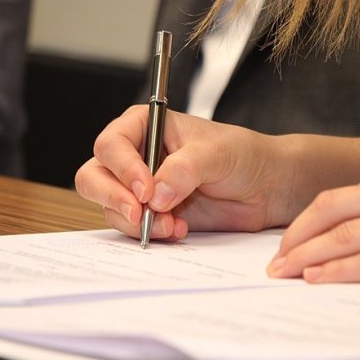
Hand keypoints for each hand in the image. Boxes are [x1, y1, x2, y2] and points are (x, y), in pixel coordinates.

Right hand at [75, 106, 295, 240]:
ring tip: (173, 225)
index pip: (112, 144)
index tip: (146, 189)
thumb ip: (185, 170)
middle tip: (140, 215)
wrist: (265, 187)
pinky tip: (179, 229)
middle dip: (113, 198)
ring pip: (110, 207)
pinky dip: (150, 233)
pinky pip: (132, 228)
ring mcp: (140, 188)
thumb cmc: (243, 155)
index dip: (123, 168)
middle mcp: (135, 156)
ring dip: (137, 221)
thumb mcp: (217, 153)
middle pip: (95, 176)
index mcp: (144, 126)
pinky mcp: (152, 214)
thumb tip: (155, 195)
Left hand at [267, 158, 359, 283]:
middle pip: (331, 212)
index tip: (287, 239)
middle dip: (296, 238)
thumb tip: (359, 216)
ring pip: (346, 237)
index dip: (305, 221)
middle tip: (275, 261)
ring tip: (284, 272)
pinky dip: (341, 270)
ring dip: (308, 256)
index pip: (337, 197)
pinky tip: (319, 278)